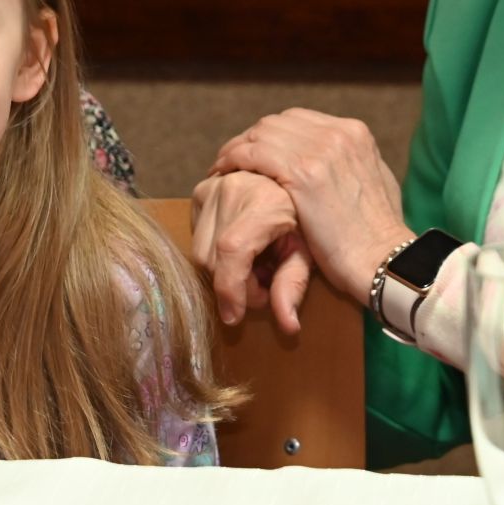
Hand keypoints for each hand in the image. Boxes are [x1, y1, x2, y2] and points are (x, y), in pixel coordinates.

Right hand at [190, 171, 313, 333]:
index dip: (230, 288)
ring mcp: (214, 186)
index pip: (232, 251)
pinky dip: (215, 252)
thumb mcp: (306, 251)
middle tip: (262, 284)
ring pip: (201, 251)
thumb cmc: (305, 217)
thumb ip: (293, 287)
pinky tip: (240, 247)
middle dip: (233, 285)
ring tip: (254, 264)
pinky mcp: (202, 190)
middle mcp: (233, 188)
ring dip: (223, 270)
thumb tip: (288, 326)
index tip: (235, 316)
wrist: (294, 178)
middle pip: (214, 258)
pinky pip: (197, 237)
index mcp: (264, 201)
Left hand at [208, 108, 413, 300]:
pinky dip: (233, 161)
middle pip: (276, 123)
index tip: (256, 153)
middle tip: (233, 160)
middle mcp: (337, 133)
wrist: (385, 259)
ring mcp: (319, 150)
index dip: (271, 136)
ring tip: (223, 168)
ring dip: (237, 150)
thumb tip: (338, 162)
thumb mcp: (377, 182)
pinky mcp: (301, 173)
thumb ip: (354, 163)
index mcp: (354, 132)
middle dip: (251, 140)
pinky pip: (252, 154)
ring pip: (260, 134)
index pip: (298, 121)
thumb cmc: (379, 234)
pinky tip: (223, 175)